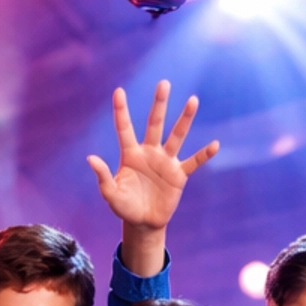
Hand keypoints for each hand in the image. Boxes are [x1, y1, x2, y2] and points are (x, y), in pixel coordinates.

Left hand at [87, 82, 218, 241]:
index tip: (118, 91)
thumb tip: (91, 158)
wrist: (144, 223)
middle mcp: (150, 152)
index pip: (124, 129)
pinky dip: (203, 155)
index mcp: (131, 154)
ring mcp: (166, 162)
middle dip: (159, 104)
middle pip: (155, 124)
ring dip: (185, 120)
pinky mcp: (179, 175)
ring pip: (176, 136)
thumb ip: (103, 176)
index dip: (121, 111)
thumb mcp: (111, 194)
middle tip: (164, 83)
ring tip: (193, 100)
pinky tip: (215, 145)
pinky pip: (193, 163)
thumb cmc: (125, 207)